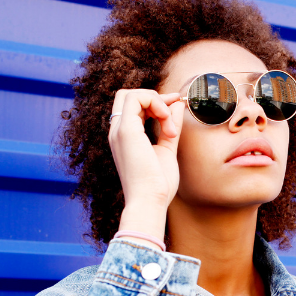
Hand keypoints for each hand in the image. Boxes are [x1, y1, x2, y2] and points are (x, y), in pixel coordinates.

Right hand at [108, 89, 185, 241]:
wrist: (150, 202)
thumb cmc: (158, 184)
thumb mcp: (167, 148)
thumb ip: (170, 126)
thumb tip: (177, 105)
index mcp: (125, 137)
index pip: (134, 106)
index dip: (155, 101)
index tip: (176, 106)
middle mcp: (117, 132)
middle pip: (129, 96)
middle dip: (155, 98)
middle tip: (173, 111)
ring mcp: (119, 130)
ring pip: (132, 94)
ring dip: (157, 102)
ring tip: (170, 128)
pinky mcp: (126, 130)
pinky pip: (136, 98)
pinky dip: (156, 104)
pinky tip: (167, 124)